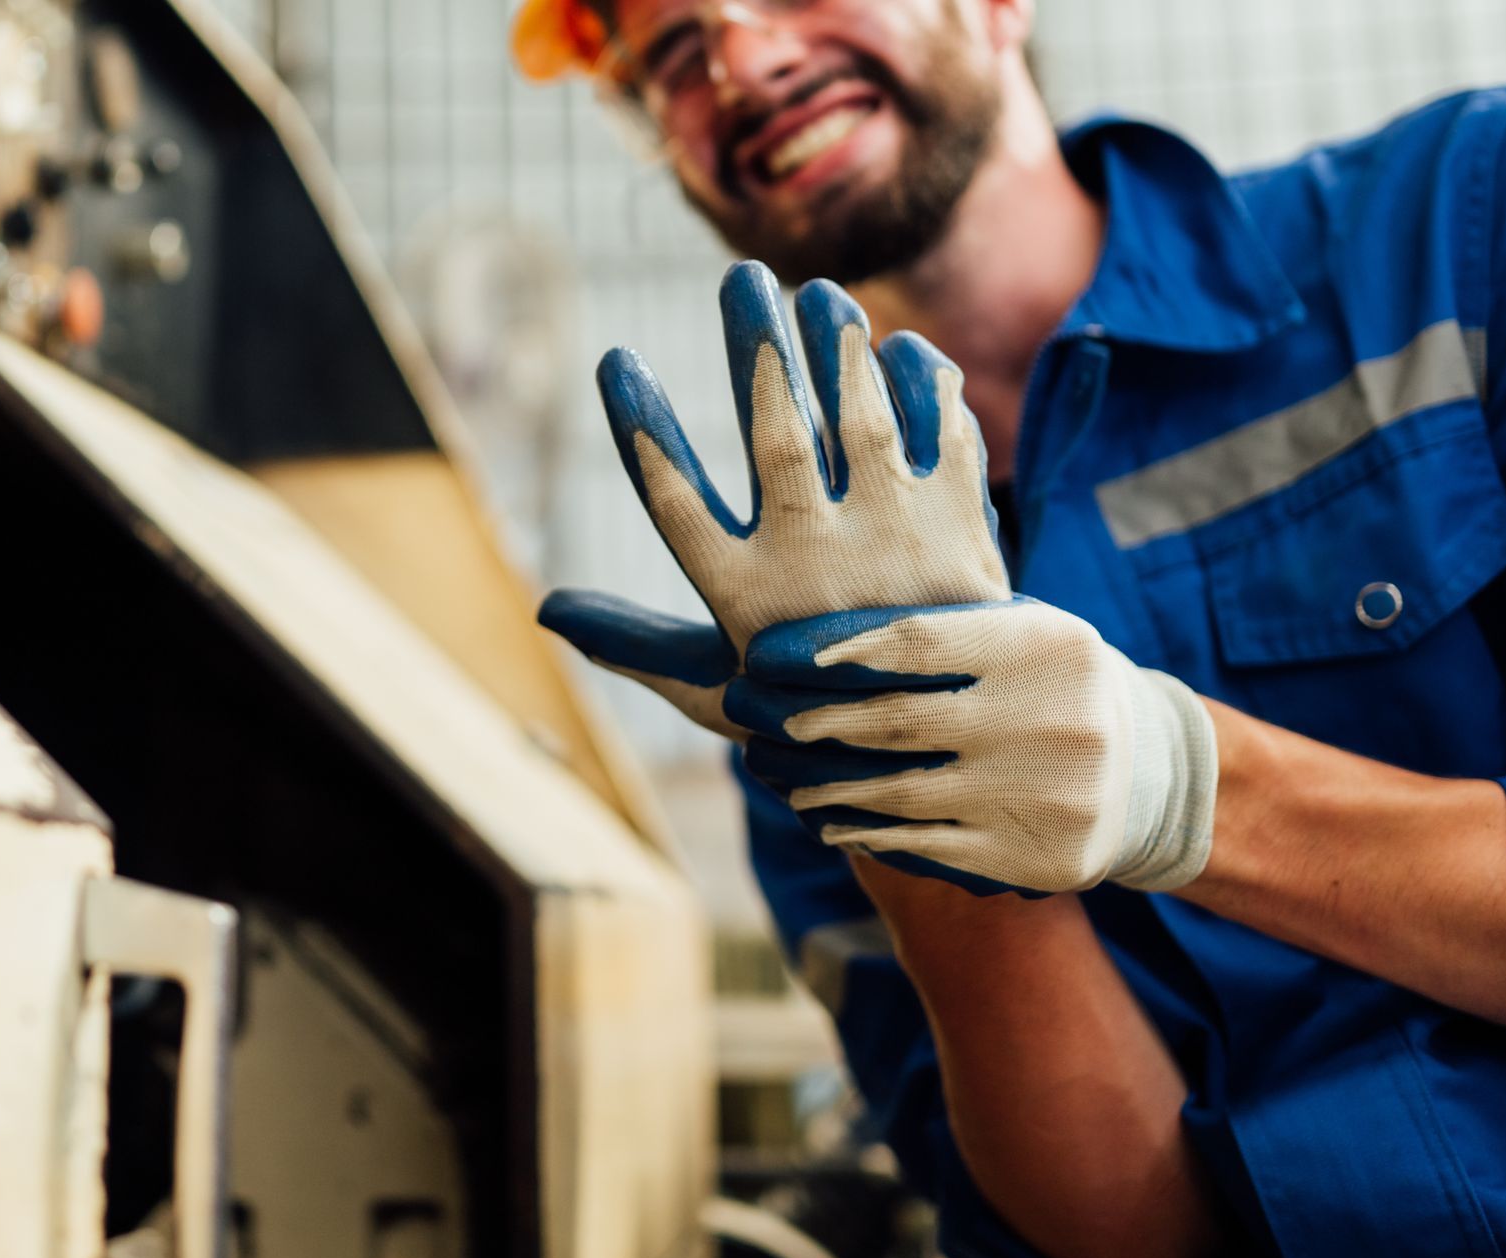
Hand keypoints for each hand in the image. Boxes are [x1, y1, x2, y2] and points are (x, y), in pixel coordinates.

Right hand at [540, 260, 1009, 737]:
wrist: (942, 734)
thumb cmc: (804, 699)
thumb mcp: (711, 684)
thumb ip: (632, 641)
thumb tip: (544, 608)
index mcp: (746, 600)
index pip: (676, 503)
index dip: (641, 430)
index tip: (616, 360)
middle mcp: (818, 565)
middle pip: (774, 438)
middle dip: (755, 348)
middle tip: (743, 276)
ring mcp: (897, 541)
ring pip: (860, 423)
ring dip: (837, 345)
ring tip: (818, 293)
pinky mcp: (960, 525)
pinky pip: (944, 432)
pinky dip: (923, 384)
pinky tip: (896, 351)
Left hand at [731, 598, 1218, 893]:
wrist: (1150, 775)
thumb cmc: (1056, 685)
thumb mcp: (1029, 632)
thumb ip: (951, 626)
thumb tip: (826, 639)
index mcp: (1041, 647)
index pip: (920, 643)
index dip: (848, 652)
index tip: (793, 662)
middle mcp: (1046, 718)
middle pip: (900, 722)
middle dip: (825, 725)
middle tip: (779, 726)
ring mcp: (1038, 793)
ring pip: (902, 792)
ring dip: (834, 788)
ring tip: (794, 783)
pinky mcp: (1030, 854)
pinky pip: (926, 844)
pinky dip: (869, 835)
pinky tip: (836, 825)